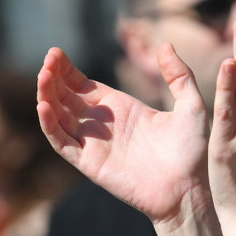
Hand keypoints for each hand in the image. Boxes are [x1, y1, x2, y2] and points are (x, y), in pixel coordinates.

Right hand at [37, 46, 220, 235]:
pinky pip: (62, 143)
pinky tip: (45, 107)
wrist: (188, 190)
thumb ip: (179, 75)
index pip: (83, 85)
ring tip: (43, 76)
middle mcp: (102, 125)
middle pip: (66, 97)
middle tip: (48, 58)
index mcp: (121, 108)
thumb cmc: (192, 152)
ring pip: (59, 117)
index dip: (67, 70)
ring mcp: (93, 144)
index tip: (55, 51)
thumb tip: (163, 44)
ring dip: (47, 96)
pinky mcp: (89, 163)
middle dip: (53, 78)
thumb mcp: (191, 106)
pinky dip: (50, 126)